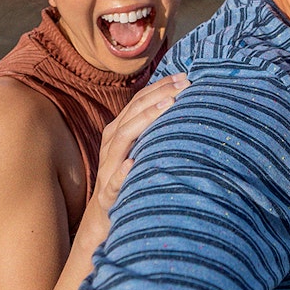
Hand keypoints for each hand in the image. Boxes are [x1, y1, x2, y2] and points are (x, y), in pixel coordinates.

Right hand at [91, 74, 188, 217]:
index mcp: (118, 131)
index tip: (183, 76)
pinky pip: (113, 182)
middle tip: (183, 85)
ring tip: (167, 106)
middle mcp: (110, 144)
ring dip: (145, 121)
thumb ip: (151, 127)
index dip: (159, 87)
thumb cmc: (129, 174)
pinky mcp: (108, 193)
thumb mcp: (138, 147)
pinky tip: (132, 163)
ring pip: (122, 139)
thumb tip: (180, 102)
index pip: (138, 101)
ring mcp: (108, 167)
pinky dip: (122, 172)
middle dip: (159, 95)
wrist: (106, 213)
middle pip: (133, 113)